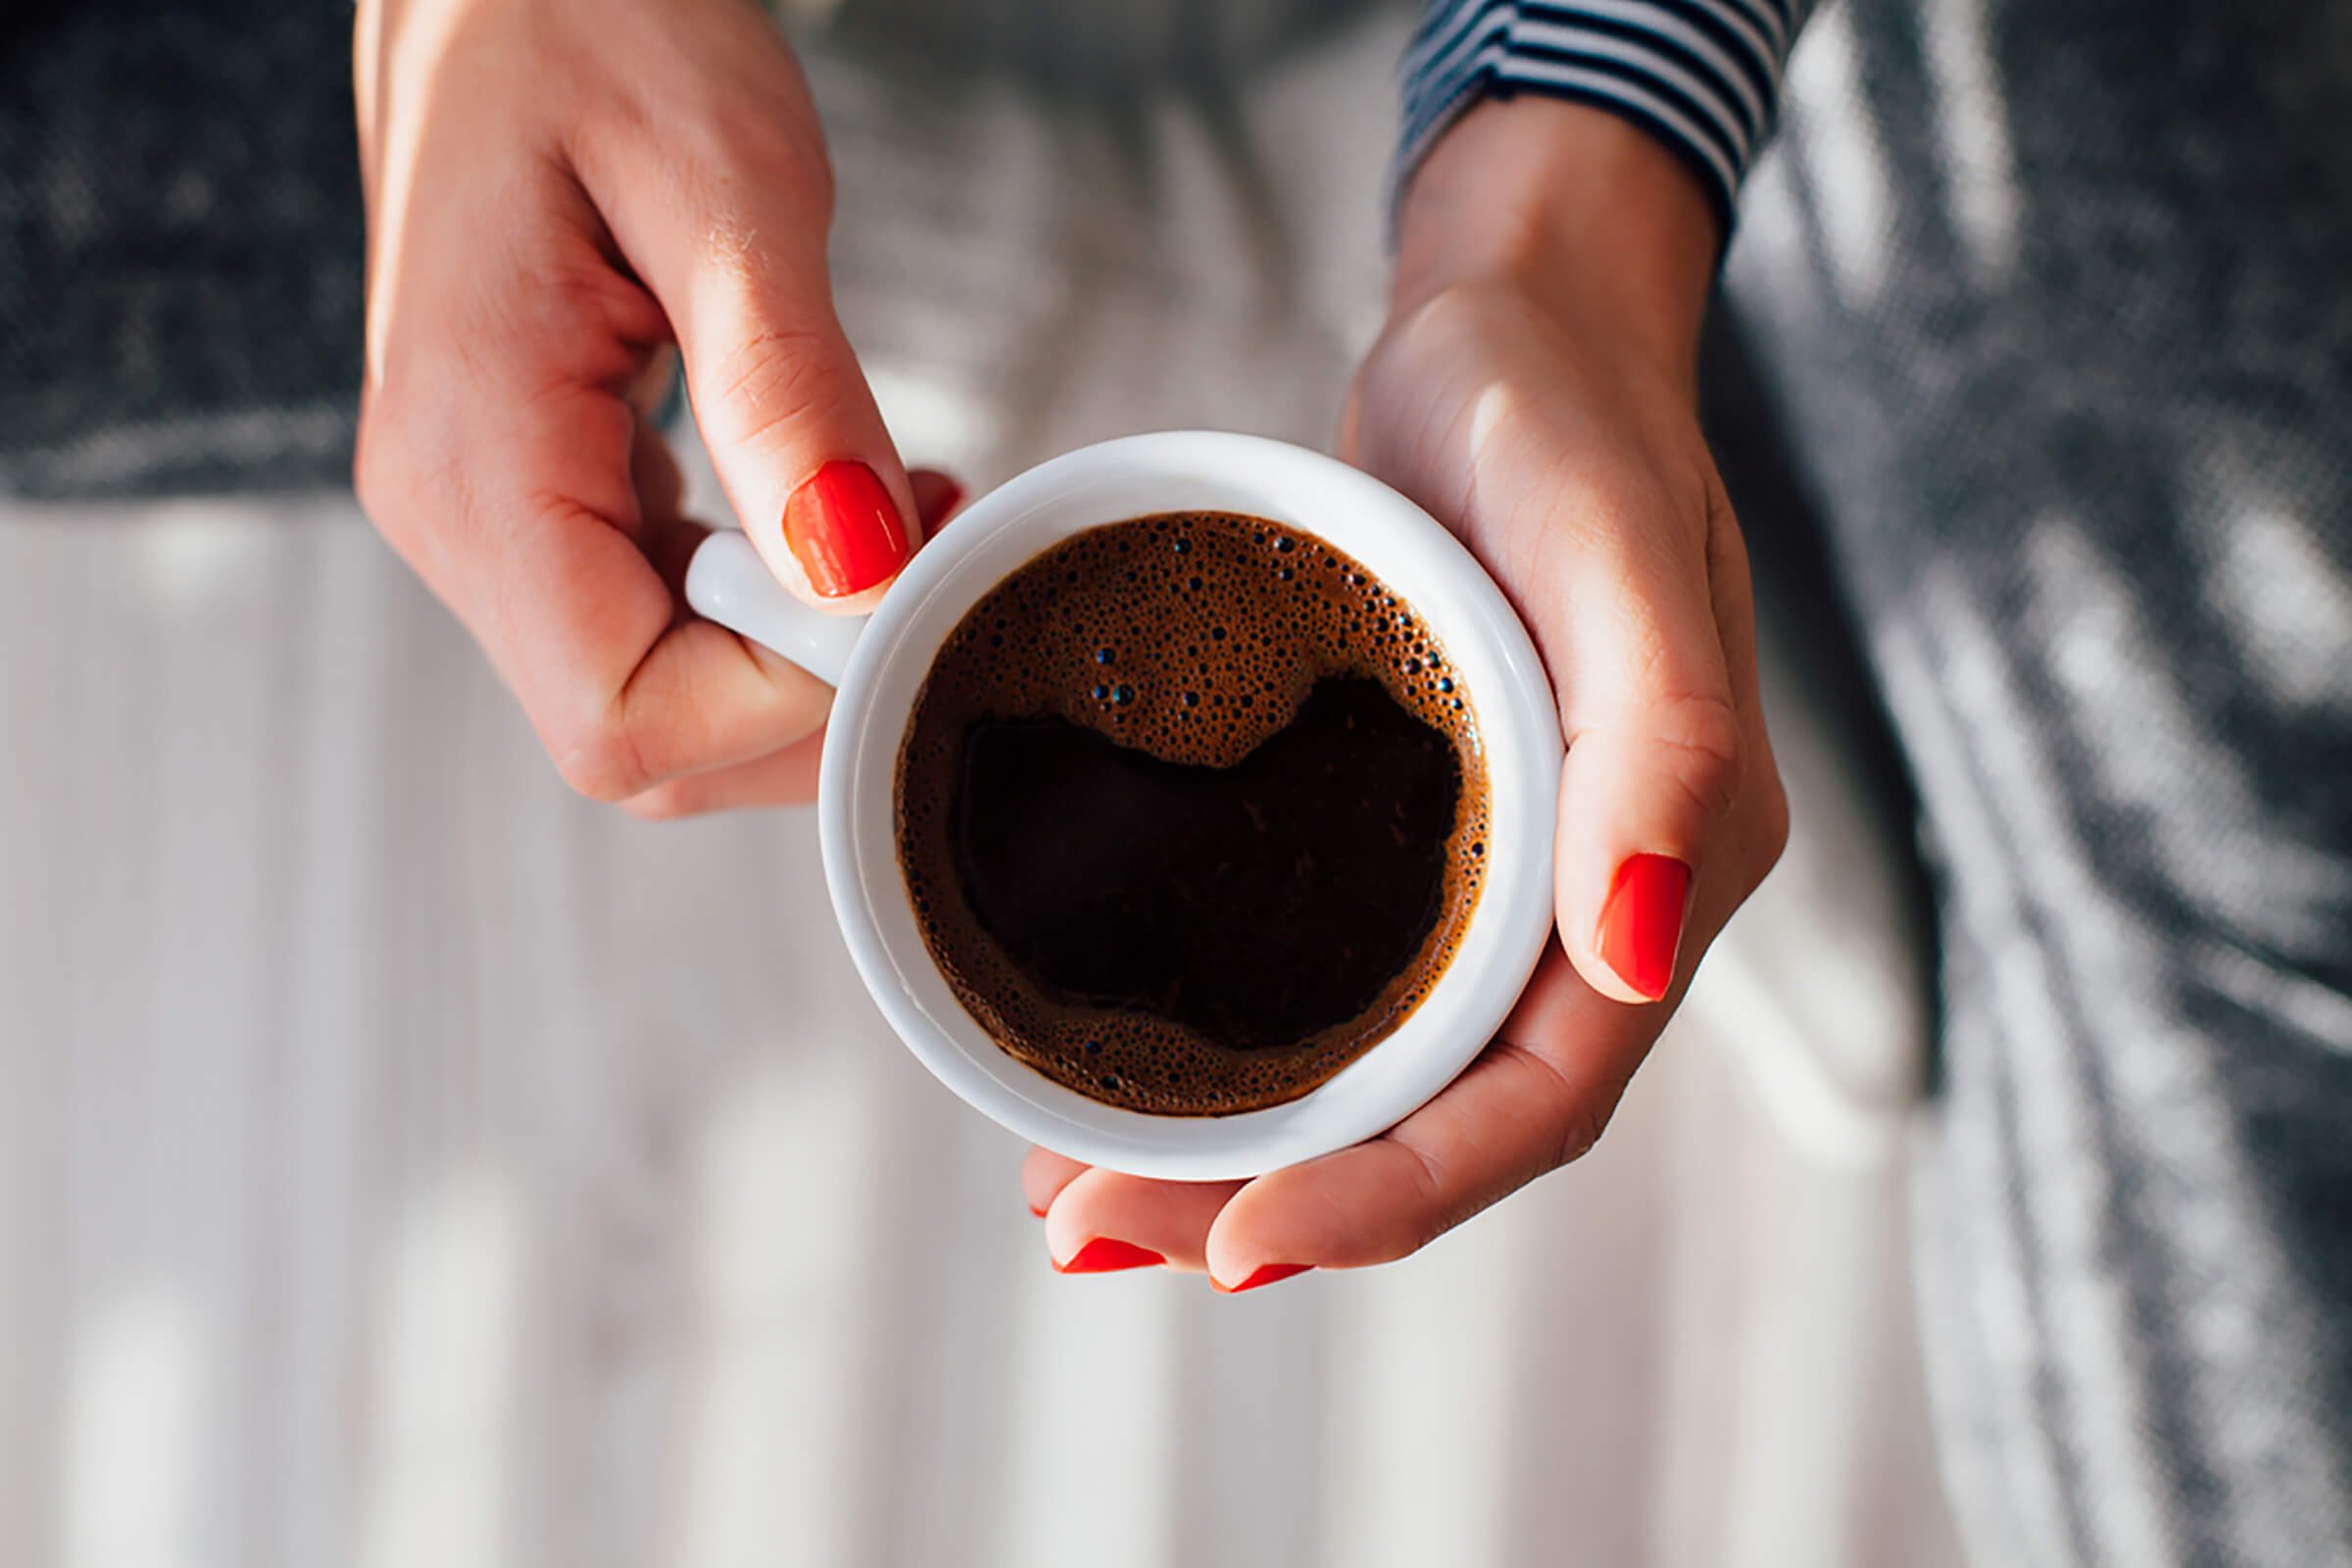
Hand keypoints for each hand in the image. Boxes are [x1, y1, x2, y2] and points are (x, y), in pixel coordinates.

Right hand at [353, 0, 952, 815]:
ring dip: (806, 651)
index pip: (624, 713)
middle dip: (813, 691)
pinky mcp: (543, 490)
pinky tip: (848, 508)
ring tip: (906, 515)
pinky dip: (778, 602)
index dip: (785, 700)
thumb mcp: (720, 183)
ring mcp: (494, 512)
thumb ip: (784, 390)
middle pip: (646, 738)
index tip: (905, 596)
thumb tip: (856, 575)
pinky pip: (664, 616)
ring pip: (663, 697)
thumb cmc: (589, 19)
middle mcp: (459, 514)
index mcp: (472, 456)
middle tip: (931, 557)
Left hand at [1023, 100, 1788, 1288]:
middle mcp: (1582, 903)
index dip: (1399, 1193)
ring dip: (1231, 1147)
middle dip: (1276, 1197)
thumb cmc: (1563, 408)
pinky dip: (1224, 1045)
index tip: (1240, 1241)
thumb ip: (1657, 747)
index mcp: (1662, 872)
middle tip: (1090, 1222)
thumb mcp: (1616, 548)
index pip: (1539, 1099)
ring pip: (1369, 1070)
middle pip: (1437, 1117)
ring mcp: (1496, 872)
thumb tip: (1639, 954)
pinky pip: (1326, 979)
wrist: (1513, 320)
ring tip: (1069, 1191)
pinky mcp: (1410, 826)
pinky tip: (1105, 1063)